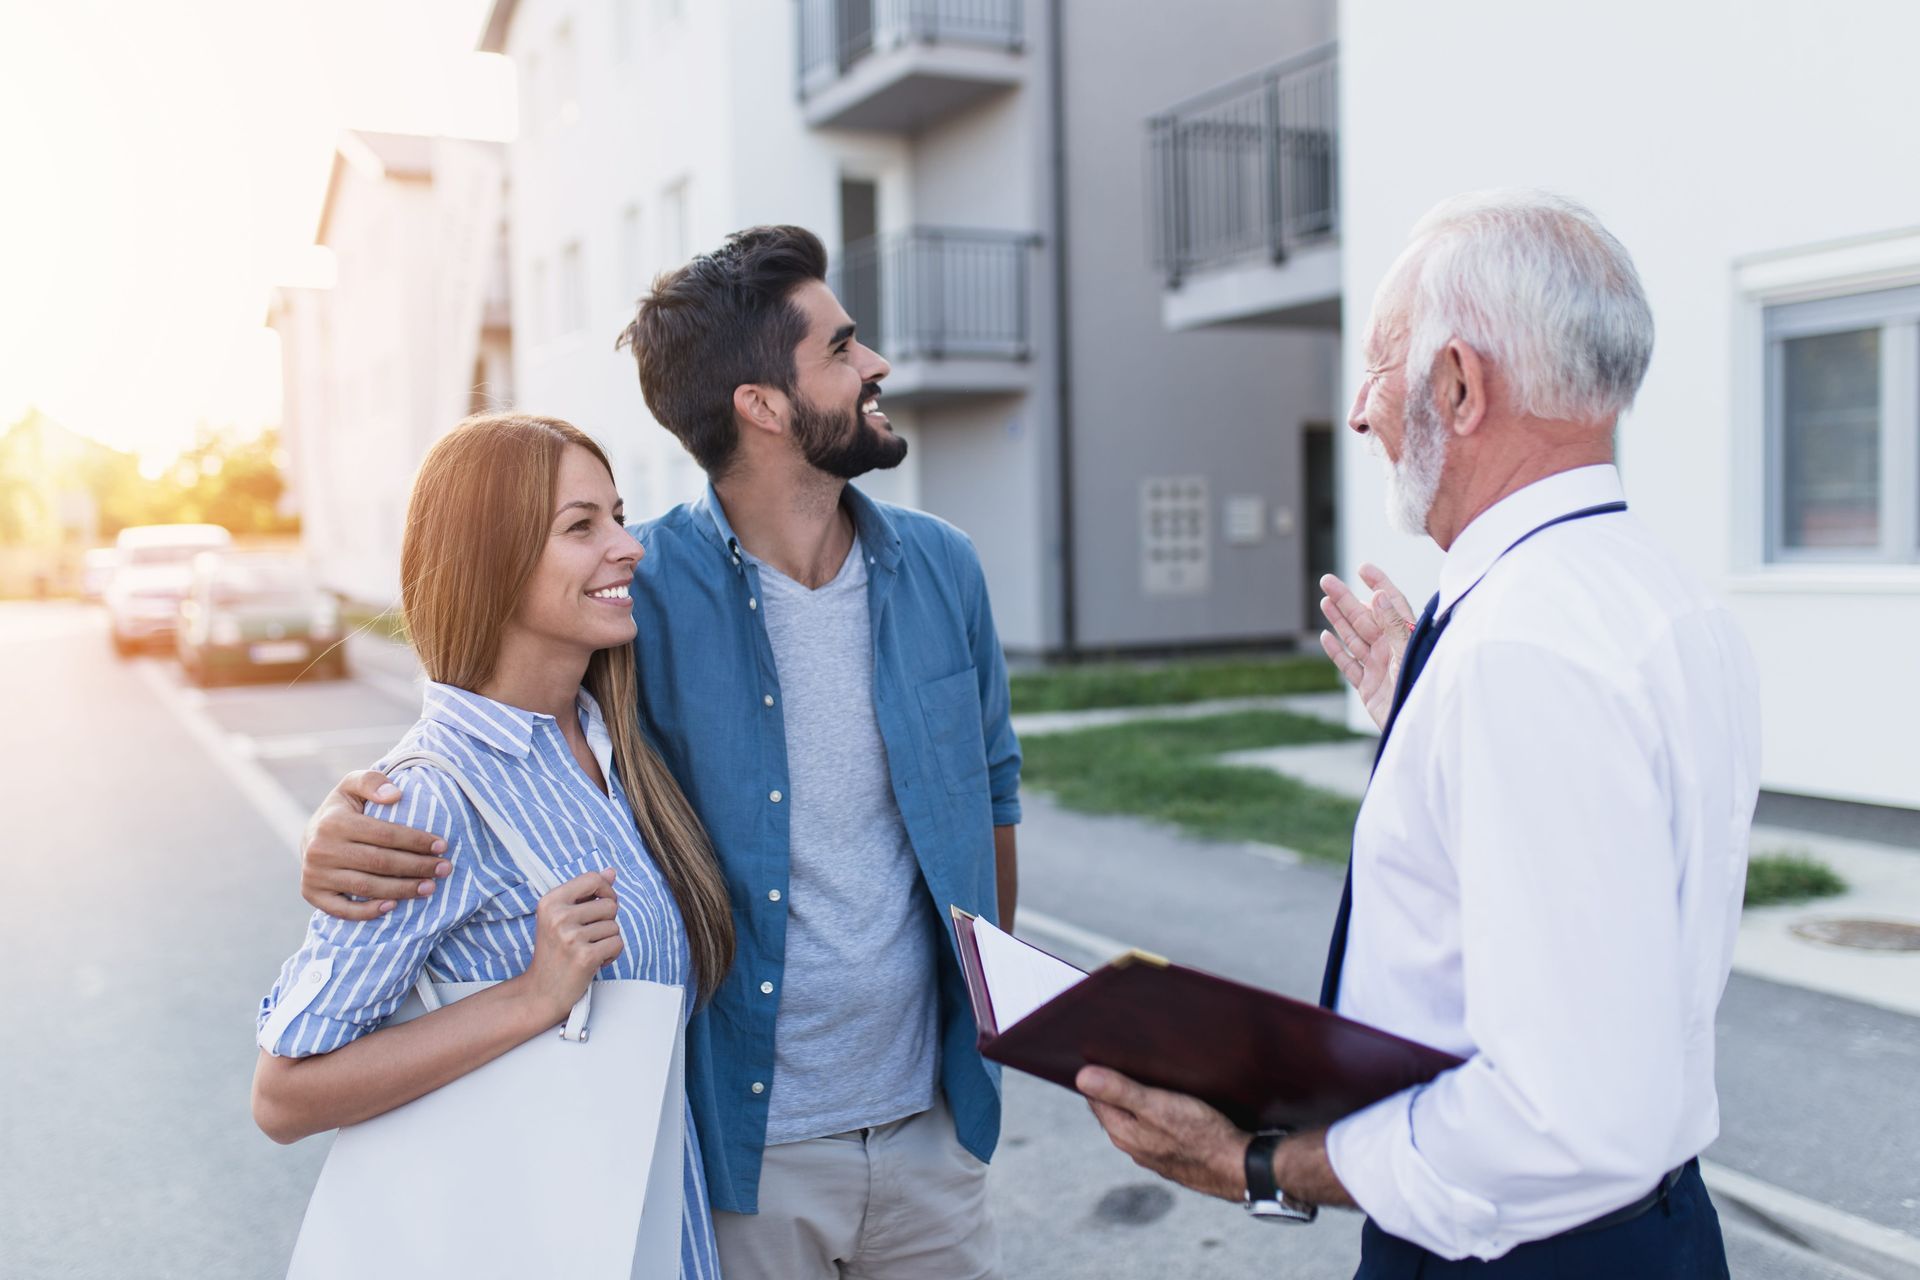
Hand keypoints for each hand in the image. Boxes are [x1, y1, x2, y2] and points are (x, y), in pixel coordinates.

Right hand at [301, 770, 449, 919]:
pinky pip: (343, 910)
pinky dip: (369, 911)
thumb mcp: (352, 786)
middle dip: (417, 866)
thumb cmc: (342, 810)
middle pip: (380, 863)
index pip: (385, 834)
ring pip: (367, 887)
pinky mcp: (312, 894)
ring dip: (403, 890)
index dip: (416, 841)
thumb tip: (395, 794)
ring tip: (431, 887)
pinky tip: (394, 906)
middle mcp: (321, 849)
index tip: (443, 845)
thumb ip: (372, 781)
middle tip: (444, 869)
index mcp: (333, 822)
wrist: (310, 837)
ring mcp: (315, 874)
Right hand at [518, 869, 622, 1022]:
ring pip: (615, 926)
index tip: (600, 906)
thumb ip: (587, 893)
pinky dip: (611, 955)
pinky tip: (594, 961)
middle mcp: (558, 916)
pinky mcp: (585, 956)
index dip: (605, 891)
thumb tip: (611, 872)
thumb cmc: (555, 952)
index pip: (593, 878)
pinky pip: (617, 944)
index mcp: (550, 901)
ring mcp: (571, 937)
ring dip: (607, 940)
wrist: (541, 991)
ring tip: (587, 950)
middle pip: (610, 904)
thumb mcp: (562, 917)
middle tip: (587, 937)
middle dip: (606, 922)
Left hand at [1076, 1066, 1248, 1201]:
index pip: (1095, 1099)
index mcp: (1122, 1132)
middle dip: (1114, 1086)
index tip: (1099, 1052)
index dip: (1096, 1075)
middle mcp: (1133, 1145)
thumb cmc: (1199, 1134)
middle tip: (1122, 1057)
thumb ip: (1120, 1091)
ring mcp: (1153, 1153)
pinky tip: (1169, 1101)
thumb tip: (1081, 1077)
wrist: (1236, 1168)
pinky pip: (1155, 1128)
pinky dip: (1155, 1112)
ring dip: (1136, 1099)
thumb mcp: (1157, 1106)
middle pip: (1114, 1109)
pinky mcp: (1173, 1154)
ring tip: (1147, 1074)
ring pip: (1135, 1118)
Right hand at [1318, 563, 1416, 730]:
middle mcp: (1391, 648)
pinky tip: (1326, 636)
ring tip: (1325, 600)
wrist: (1418, 725)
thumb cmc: (1421, 687)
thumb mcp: (1408, 652)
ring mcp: (1378, 667)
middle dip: (1346, 599)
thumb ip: (1394, 625)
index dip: (1379, 584)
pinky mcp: (1368, 687)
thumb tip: (1378, 596)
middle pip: (1364, 617)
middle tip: (1327, 580)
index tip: (1363, 569)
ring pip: (1354, 637)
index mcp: (1406, 636)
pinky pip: (1349, 665)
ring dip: (1339, 619)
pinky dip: (1337, 651)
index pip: (1391, 603)